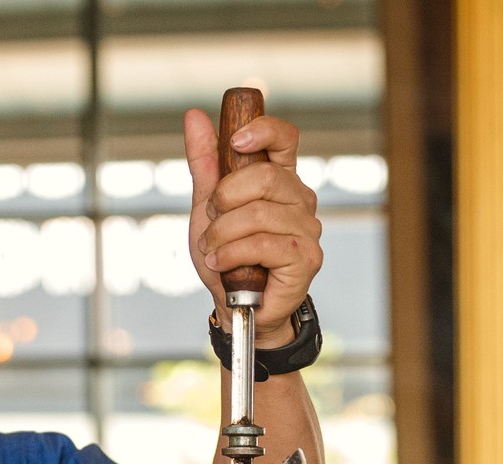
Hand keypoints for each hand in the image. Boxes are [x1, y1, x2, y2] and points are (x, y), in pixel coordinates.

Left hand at [183, 107, 322, 348]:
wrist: (234, 308)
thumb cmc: (226, 259)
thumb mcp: (207, 207)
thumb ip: (205, 164)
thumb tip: (194, 116)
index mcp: (281, 180)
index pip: (285, 138)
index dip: (263, 130)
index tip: (236, 141)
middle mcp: (300, 199)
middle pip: (263, 177)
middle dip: (224, 201)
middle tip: (211, 223)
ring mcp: (307, 228)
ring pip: (258, 214)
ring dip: (222, 235)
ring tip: (213, 251)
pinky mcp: (306, 257)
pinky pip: (263, 244)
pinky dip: (232, 254)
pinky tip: (222, 265)